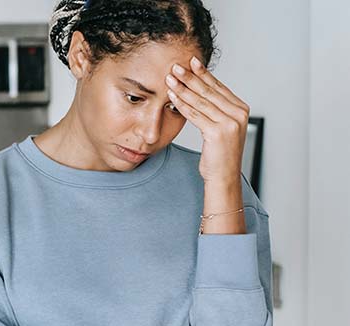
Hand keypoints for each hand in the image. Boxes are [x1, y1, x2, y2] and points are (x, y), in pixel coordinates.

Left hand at [165, 56, 249, 184]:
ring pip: (201, 101)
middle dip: (191, 77)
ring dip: (183, 88)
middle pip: (209, 91)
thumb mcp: (221, 129)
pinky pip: (196, 114)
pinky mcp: (218, 132)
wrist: (223, 178)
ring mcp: (230, 123)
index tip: (191, 62)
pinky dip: (182, 104)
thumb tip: (200, 93)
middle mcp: (238, 114)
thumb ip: (216, 111)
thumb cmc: (219, 156)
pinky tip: (172, 96)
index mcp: (241, 110)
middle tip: (176, 66)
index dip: (203, 74)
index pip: (218, 87)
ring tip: (170, 78)